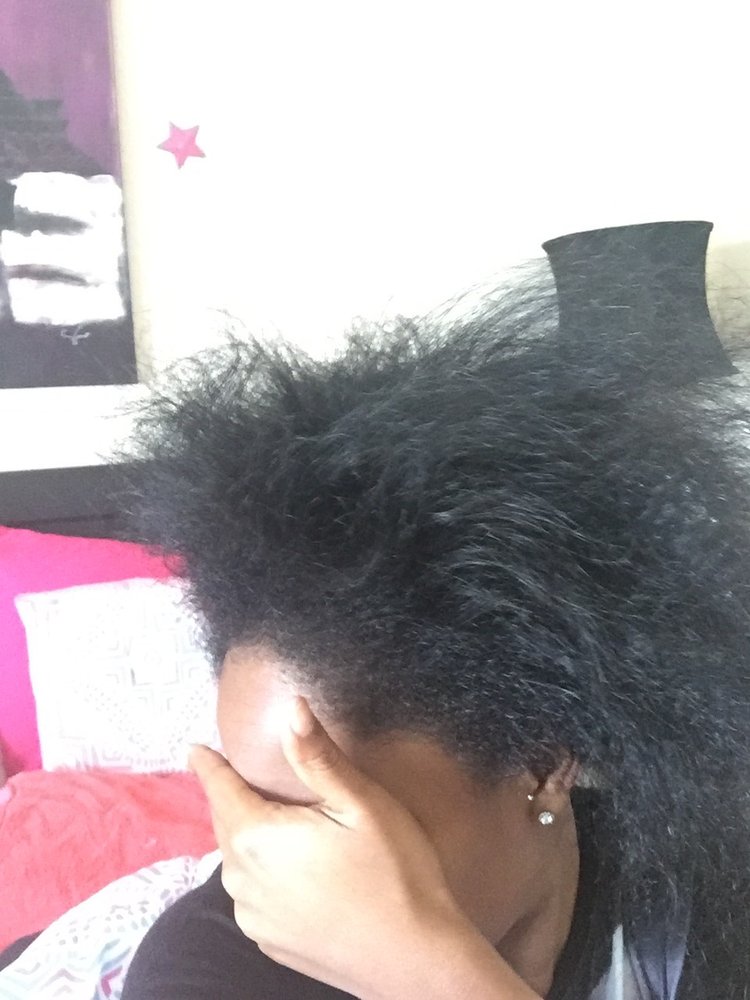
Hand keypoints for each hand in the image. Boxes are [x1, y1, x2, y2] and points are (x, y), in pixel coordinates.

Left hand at [188, 697, 476, 998]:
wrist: (416, 961)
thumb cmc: (395, 873)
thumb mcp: (361, 804)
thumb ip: (318, 756)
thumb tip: (290, 707)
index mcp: (257, 838)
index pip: (220, 790)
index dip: (208, 766)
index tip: (195, 749)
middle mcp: (242, 881)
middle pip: (227, 826)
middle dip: (230, 798)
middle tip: (242, 777)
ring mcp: (254, 919)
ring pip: (237, 863)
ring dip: (245, 837)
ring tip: (270, 820)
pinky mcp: (271, 944)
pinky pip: (252, 896)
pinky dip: (260, 874)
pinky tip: (291, 870)